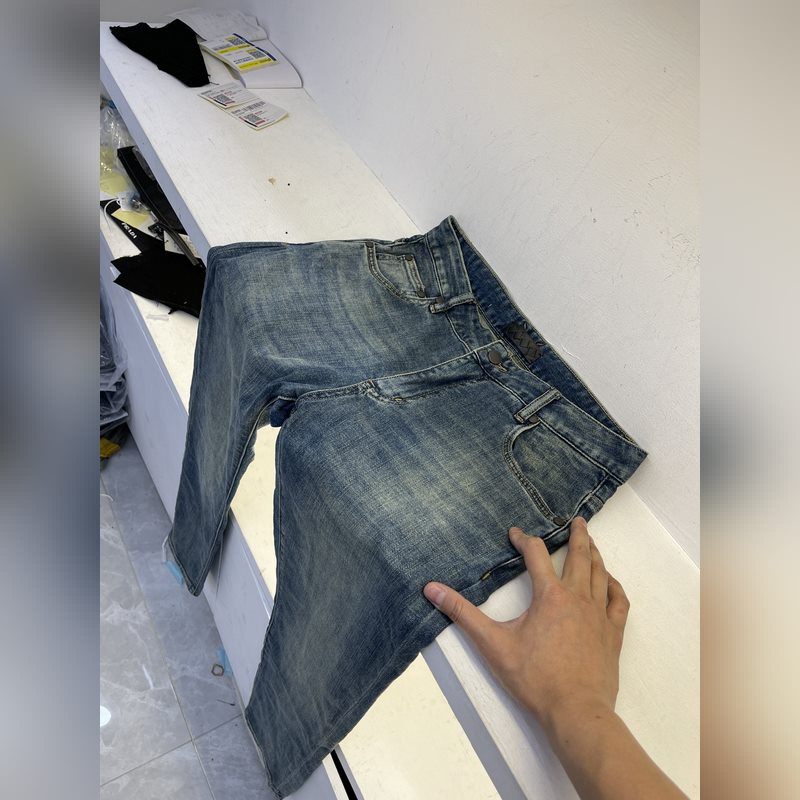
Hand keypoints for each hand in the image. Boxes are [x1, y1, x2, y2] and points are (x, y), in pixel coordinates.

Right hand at [423, 517, 628, 729]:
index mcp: (549, 595)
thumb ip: (462, 614)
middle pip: (580, 556)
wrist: (575, 711)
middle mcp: (577, 598)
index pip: (536, 555)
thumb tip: (432, 589)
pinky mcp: (613, 633)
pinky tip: (611, 582)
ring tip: (593, 543)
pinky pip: (619, 602)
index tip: (515, 534)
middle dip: (577, 535)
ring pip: (601, 574)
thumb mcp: (492, 644)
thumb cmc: (534, 678)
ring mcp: (599, 615)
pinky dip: (615, 587)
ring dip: (596, 555)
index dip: (524, 540)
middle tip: (577, 520)